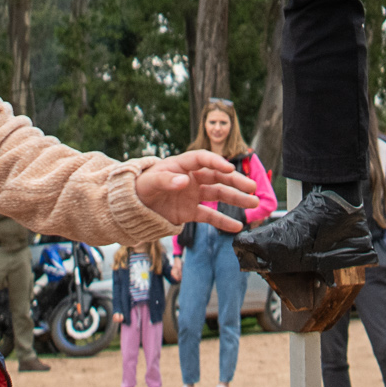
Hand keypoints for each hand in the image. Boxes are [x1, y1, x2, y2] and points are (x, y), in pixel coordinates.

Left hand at [136, 149, 261, 230]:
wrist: (132, 207)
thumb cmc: (140, 188)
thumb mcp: (149, 183)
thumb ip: (166, 181)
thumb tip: (184, 181)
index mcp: (181, 165)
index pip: (202, 159)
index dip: (215, 162)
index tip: (228, 168)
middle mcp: (191, 178)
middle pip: (217, 177)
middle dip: (235, 181)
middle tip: (251, 187)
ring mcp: (193, 195)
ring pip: (219, 195)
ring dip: (236, 199)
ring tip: (253, 203)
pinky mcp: (191, 211)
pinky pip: (210, 216)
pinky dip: (223, 221)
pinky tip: (237, 227)